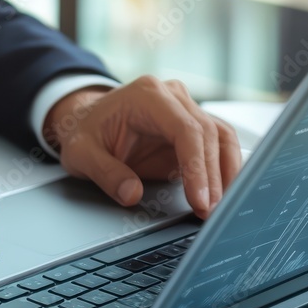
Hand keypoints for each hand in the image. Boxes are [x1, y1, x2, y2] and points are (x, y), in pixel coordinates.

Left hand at [43, 76, 240, 218]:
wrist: (85, 121)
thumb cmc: (84, 132)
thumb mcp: (81, 153)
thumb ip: (105, 173)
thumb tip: (132, 195)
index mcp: (148, 95)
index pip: (186, 129)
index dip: (197, 167)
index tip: (200, 199)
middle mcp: (173, 97)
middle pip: (209, 134)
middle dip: (214, 177)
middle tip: (211, 212)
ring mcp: (185, 110)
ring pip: (222, 137)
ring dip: (226, 173)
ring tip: (221, 207)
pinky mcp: (191, 128)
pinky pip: (217, 146)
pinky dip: (223, 170)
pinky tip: (222, 194)